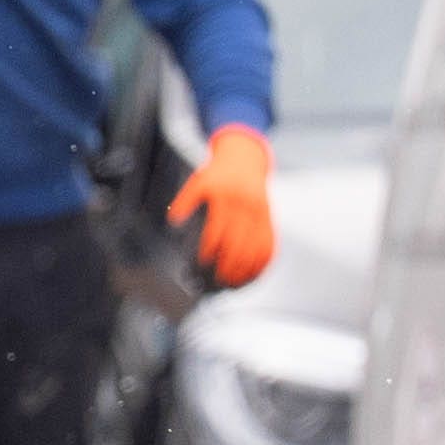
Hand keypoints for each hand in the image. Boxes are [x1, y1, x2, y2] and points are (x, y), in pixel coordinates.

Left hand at [169, 124, 276, 287]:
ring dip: (247, 269)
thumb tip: (173, 220)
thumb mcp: (197, 182)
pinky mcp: (270, 219)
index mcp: (226, 198)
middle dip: (229, 266)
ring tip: (235, 284)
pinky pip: (271, 244)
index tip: (202, 263)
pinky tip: (256, 274)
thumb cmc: (218, 174)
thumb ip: (185, 201)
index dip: (210, 250)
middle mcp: (246, 207)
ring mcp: (261, 214)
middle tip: (218, 281)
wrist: (245, 160)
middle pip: (239, 244)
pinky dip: (264, 262)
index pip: (218, 231)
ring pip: (257, 248)